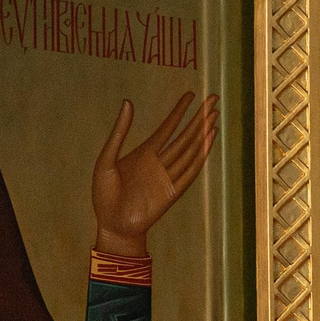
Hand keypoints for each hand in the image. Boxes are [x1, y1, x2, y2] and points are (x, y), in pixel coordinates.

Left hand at [93, 93, 220, 258]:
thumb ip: (119, 133)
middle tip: (213, 100)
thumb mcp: (106, 160)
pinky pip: (191, 170)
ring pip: (191, 150)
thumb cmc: (104, 194)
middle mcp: (160, 162)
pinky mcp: (174, 191)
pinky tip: (210, 141)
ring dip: (204, 133)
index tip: (191, 95)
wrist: (113, 225)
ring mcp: (168, 176)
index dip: (179, 110)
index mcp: (144, 153)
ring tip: (215, 117)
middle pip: (184, 135)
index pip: (167, 127)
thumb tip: (128, 103)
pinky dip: (202, 155)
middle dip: (199, 117)